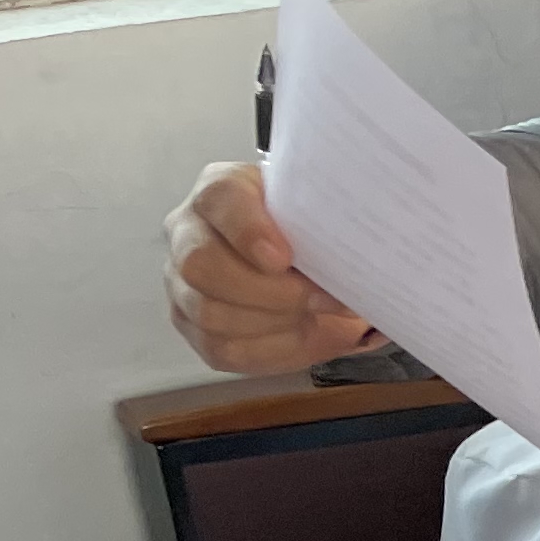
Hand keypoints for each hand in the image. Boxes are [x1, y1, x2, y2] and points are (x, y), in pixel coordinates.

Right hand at [164, 161, 384, 372]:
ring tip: (314, 316)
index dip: (249, 230)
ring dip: (274, 322)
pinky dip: (271, 348)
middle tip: (318, 298)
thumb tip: (359, 269)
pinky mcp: (190, 324)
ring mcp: (180, 281)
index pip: (219, 199)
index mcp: (220, 192)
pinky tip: (300, 333)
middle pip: (200, 264)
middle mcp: (187, 232)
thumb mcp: (320, 217)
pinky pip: (222, 347)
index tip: (286, 258)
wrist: (299, 262)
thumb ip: (330, 229)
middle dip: (268, 290)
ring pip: (210, 312)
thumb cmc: (309, 233)